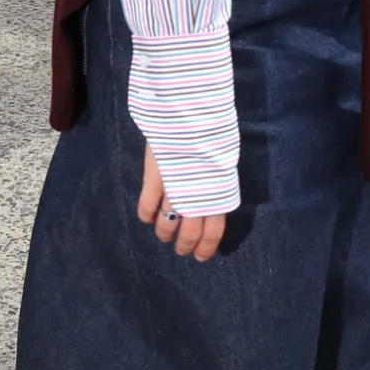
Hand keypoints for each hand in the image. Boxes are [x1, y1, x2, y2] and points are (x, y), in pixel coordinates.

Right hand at [138, 144, 227, 260]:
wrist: (190, 113)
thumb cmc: (212, 133)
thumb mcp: (222, 161)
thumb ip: (215, 184)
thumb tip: (211, 202)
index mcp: (218, 192)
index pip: (214, 230)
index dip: (206, 247)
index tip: (200, 257)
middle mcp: (197, 196)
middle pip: (189, 232)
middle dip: (184, 245)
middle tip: (180, 251)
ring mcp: (173, 189)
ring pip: (167, 222)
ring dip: (164, 232)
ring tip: (163, 236)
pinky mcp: (153, 179)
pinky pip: (147, 205)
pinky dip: (146, 215)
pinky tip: (147, 218)